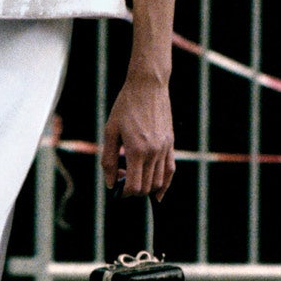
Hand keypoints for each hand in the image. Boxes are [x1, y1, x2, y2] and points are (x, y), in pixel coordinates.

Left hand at [101, 72, 174, 199]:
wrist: (148, 87)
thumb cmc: (125, 107)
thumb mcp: (110, 131)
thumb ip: (109, 159)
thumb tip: (111, 183)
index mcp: (136, 150)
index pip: (133, 186)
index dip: (124, 193)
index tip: (117, 188)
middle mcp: (153, 153)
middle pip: (145, 187)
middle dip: (132, 191)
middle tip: (122, 179)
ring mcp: (164, 149)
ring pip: (158, 182)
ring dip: (146, 187)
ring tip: (134, 178)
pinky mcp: (170, 144)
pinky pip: (170, 171)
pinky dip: (164, 184)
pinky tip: (158, 194)